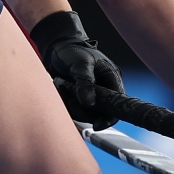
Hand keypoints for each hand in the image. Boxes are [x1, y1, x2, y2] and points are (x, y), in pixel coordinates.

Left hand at [31, 10, 123, 125]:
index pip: (117, 105)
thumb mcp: (80, 64)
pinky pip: (73, 109)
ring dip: (70, 102)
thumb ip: (85, 83)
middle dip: (81, 108)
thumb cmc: (73, 51)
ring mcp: (91, 96)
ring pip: (84, 113)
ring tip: (62, 83)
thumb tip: (89, 104)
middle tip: (67, 90)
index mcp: (111, 79)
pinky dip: (65, 101)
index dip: (109, 118)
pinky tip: (60, 86)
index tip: (97, 125)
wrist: (56, 47)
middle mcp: (104, 90)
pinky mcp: (78, 99)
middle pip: (98, 113)